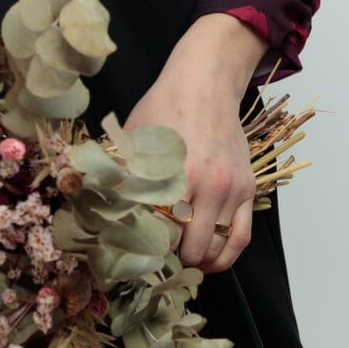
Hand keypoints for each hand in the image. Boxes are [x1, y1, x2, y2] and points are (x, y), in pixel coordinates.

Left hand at [120, 73, 255, 273]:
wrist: (205, 84)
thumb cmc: (165, 109)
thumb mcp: (133, 141)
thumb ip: (119, 177)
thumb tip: (100, 210)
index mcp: (174, 175)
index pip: (158, 233)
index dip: (144, 249)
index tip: (133, 256)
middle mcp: (207, 185)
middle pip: (189, 247)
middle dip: (171, 259)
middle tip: (155, 260)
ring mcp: (230, 189)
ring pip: (216, 248)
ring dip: (198, 261)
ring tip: (180, 263)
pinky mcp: (248, 188)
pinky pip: (241, 236)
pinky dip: (226, 256)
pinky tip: (210, 262)